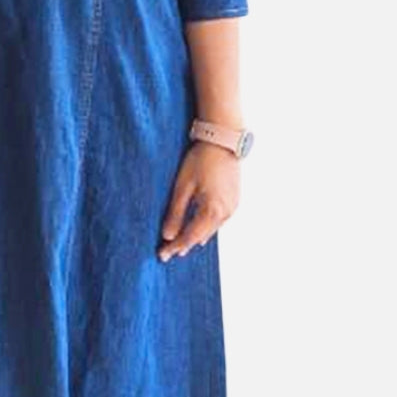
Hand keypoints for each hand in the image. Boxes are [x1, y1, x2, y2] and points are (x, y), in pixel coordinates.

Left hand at [158, 141, 239, 260]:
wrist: (223, 141)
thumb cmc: (201, 160)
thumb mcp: (183, 186)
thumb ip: (176, 213)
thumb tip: (167, 235)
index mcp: (212, 210)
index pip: (190, 237)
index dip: (176, 247)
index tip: (162, 255)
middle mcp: (226, 213)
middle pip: (201, 236)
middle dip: (184, 244)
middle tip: (168, 253)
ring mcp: (232, 207)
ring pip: (211, 230)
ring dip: (195, 237)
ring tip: (180, 245)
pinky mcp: (234, 201)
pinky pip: (218, 221)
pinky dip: (205, 227)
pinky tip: (198, 230)